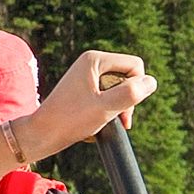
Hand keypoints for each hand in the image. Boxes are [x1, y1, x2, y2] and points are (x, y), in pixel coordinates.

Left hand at [27, 50, 154, 155]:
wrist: (42, 134)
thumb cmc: (70, 120)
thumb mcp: (105, 108)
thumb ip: (131, 93)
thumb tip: (151, 82)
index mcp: (95, 59)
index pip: (135, 65)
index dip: (136, 88)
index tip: (123, 109)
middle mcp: (91, 62)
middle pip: (128, 76)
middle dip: (127, 99)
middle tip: (117, 119)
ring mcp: (87, 76)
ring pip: (120, 88)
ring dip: (119, 107)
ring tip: (106, 123)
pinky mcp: (85, 89)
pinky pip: (108, 95)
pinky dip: (108, 110)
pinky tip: (98, 123)